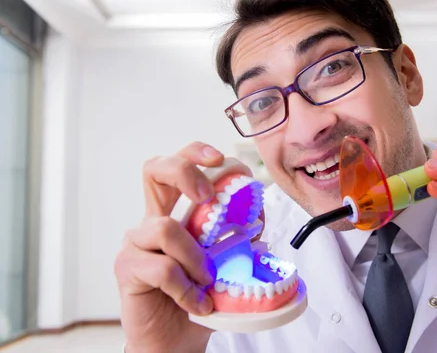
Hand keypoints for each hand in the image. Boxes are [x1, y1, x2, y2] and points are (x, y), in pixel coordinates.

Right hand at [114, 142, 224, 352]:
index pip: (175, 166)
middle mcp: (150, 221)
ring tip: (207, 281)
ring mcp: (135, 244)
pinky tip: (197, 303)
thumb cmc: (198, 298)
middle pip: (154, 169)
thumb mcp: (225, 265)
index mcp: (174, 213)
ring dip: (195, 256)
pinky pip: (162, 269)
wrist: (174, 342)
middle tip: (209, 196)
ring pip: (165, 228)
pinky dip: (187, 288)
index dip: (196, 154)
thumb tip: (259, 219)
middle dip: (186, 171)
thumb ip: (236, 240)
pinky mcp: (127, 270)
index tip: (224, 161)